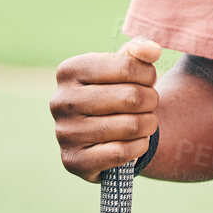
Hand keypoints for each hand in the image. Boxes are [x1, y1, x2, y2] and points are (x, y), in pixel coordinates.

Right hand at [50, 38, 161, 181]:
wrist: (101, 136)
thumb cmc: (116, 93)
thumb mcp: (124, 67)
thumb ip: (139, 52)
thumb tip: (152, 51)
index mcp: (69, 70)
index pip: (126, 66)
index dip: (148, 74)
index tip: (149, 80)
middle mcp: (61, 101)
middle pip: (130, 97)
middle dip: (151, 100)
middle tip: (151, 104)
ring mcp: (64, 133)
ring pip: (129, 126)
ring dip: (149, 124)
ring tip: (148, 122)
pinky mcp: (73, 161)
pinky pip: (120, 153)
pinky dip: (139, 147)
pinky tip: (138, 142)